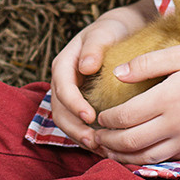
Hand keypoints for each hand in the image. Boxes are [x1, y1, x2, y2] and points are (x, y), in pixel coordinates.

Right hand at [45, 4, 149, 150]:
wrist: (119, 32)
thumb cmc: (111, 31)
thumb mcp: (103, 33)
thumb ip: (94, 48)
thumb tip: (85, 67)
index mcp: (63, 65)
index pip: (63, 89)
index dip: (74, 105)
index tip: (91, 117)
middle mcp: (62, 82)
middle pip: (60, 111)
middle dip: (75, 128)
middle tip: (94, 141)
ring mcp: (70, 95)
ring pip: (67, 122)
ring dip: (80, 137)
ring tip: (99, 148)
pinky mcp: (80, 104)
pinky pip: (78, 124)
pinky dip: (88, 136)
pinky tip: (104, 146)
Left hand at [91, 40, 179, 166]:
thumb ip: (147, 63)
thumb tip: (116, 73)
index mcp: (167, 98)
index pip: (125, 116)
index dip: (106, 119)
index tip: (99, 114)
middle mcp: (174, 124)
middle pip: (130, 141)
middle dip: (107, 141)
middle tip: (95, 136)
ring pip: (145, 157)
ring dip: (121, 156)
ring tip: (107, 150)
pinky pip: (163, 161)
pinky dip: (143, 162)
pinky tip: (134, 156)